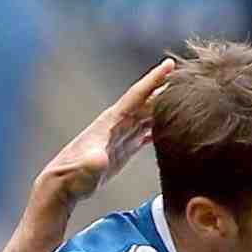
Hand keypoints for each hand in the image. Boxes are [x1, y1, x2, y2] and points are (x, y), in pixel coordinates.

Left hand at [35, 59, 175, 207]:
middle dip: (165, 89)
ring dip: (164, 107)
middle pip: (146, 102)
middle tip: (188, 79)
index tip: (169, 64)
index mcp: (110, 122)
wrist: (62, 187)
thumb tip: (99, 159)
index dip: (153, 80)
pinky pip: (145, 133)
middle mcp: (117, 125)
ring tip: (185, 100)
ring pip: (147, 116)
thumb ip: (91, 164)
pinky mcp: (123, 149)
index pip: (136, 96)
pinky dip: (158, 127)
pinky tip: (170, 127)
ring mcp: (120, 137)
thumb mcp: (82, 170)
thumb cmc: (70, 177)